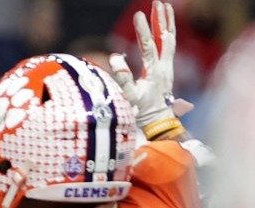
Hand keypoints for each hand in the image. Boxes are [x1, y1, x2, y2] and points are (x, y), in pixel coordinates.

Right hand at [109, 0, 176, 128]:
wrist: (157, 119)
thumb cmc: (141, 110)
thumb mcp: (129, 96)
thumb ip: (122, 79)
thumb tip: (115, 58)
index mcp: (154, 70)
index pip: (149, 45)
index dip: (143, 30)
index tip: (139, 15)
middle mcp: (164, 65)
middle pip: (164, 37)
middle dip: (160, 19)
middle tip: (156, 2)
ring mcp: (167, 65)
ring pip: (169, 38)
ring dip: (166, 22)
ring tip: (164, 5)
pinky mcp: (167, 67)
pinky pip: (169, 45)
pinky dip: (168, 32)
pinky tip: (166, 24)